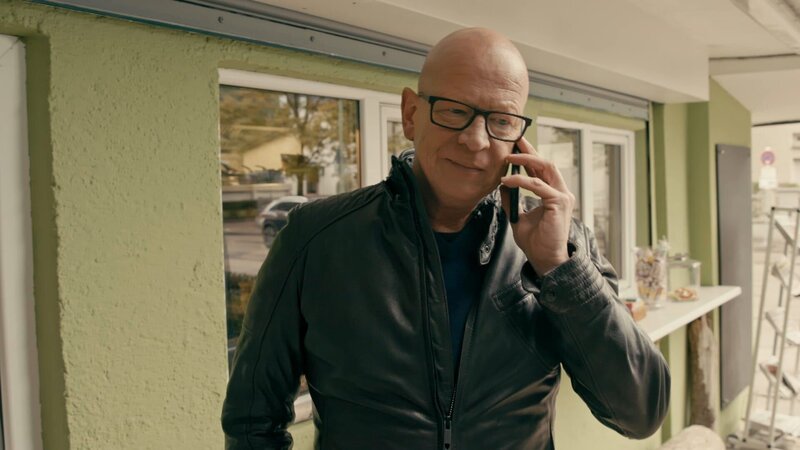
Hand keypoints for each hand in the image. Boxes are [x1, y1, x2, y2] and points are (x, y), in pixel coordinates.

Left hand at [500, 137, 574, 275]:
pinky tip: (507, 181)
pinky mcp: (559, 203)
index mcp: (553, 194)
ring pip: (545, 168)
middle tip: (515, 140)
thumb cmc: (535, 241)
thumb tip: (501, 186)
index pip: (542, 169)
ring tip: (508, 159)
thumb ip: (511, 201)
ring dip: (526, 161)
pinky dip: (521, 181)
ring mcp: (563, 196)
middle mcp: (561, 192)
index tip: (516, 145)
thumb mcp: (518, 217)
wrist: (545, 259)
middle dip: (530, 151)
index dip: (530, 155)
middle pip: (546, 163)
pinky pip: (538, 186)